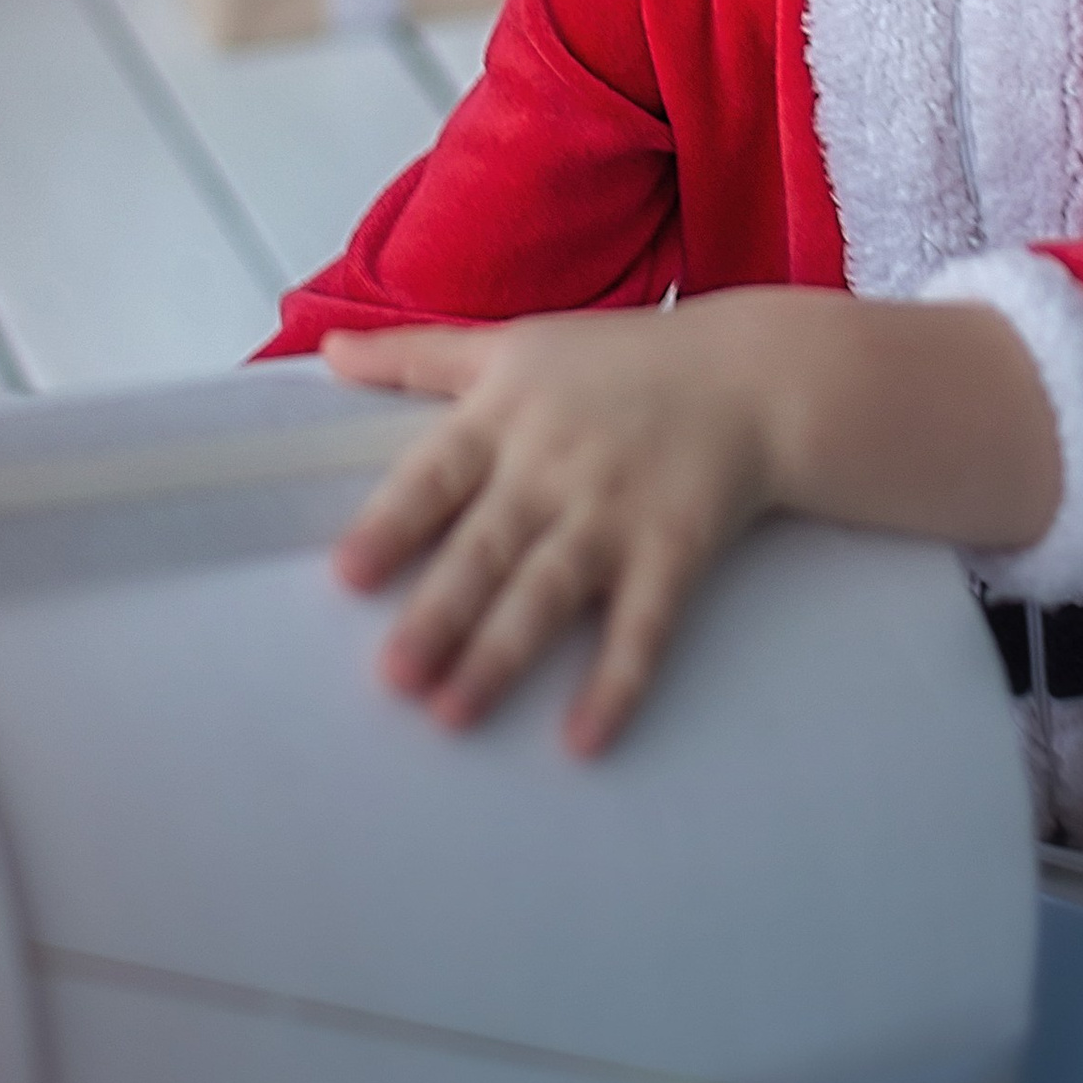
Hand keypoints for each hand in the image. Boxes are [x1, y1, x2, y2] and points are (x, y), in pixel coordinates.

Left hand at [320, 307, 780, 754]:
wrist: (753, 376)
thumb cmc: (620, 361)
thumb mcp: (513, 345)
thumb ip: (417, 355)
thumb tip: (329, 351)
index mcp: (506, 417)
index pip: (437, 475)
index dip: (393, 525)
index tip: (348, 575)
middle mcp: (554, 468)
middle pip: (487, 548)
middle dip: (440, 613)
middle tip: (393, 676)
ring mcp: (616, 514)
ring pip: (549, 593)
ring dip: (502, 655)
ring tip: (453, 714)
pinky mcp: (674, 552)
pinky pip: (642, 626)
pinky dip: (616, 682)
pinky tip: (584, 738)